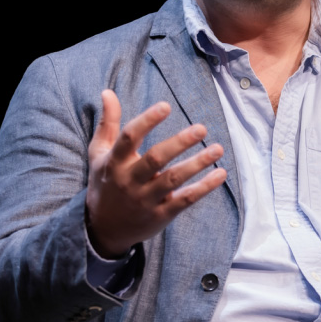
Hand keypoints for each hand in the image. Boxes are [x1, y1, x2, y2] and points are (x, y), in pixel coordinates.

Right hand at [86, 90, 226, 257]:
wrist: (103, 229)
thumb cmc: (105, 183)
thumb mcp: (99, 153)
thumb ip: (108, 123)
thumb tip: (108, 92)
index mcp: (115, 162)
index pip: (129, 137)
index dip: (147, 121)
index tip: (166, 106)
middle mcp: (130, 180)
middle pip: (155, 159)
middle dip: (179, 143)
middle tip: (201, 128)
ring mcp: (146, 199)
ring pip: (173, 180)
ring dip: (197, 164)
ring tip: (217, 149)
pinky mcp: (161, 215)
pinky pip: (185, 200)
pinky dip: (204, 188)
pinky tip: (221, 174)